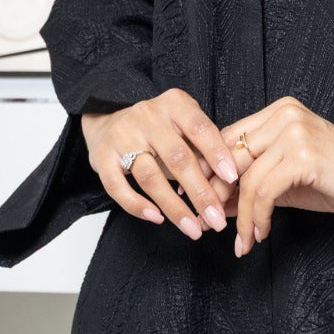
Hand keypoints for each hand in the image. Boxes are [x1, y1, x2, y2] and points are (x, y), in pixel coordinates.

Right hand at [81, 88, 240, 241]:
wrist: (107, 119)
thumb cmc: (157, 127)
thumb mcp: (182, 124)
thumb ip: (200, 146)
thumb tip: (226, 183)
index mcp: (173, 104)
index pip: (199, 128)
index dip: (216, 153)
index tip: (232, 179)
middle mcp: (147, 116)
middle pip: (177, 158)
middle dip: (200, 193)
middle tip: (217, 220)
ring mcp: (122, 136)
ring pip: (150, 176)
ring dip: (174, 207)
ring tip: (193, 229)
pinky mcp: (101, 157)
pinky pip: (117, 187)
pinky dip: (137, 206)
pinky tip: (157, 218)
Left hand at [217, 95, 333, 257]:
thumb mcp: (286, 180)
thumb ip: (251, 184)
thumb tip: (214, 202)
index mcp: (279, 111)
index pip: (229, 140)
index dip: (210, 173)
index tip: (200, 204)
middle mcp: (285, 114)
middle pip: (231, 157)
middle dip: (216, 195)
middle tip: (208, 225)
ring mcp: (296, 132)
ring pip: (247, 179)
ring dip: (241, 217)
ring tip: (243, 241)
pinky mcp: (305, 156)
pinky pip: (265, 191)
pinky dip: (258, 218)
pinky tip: (262, 234)